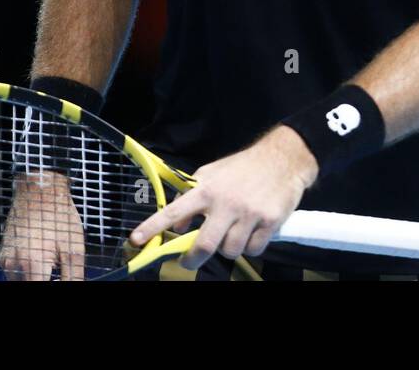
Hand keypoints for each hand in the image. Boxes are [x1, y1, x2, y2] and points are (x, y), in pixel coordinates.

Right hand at [0, 171, 86, 279]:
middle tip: (57, 273)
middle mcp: (14, 264)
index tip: (61, 280)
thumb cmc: (59, 216)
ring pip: (21, 283)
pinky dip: (27, 272)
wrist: (39, 190)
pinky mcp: (3, 255)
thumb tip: (74, 288)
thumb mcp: (74, 248)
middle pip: (28, 287)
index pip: (39, 290)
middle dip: (44, 282)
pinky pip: (15, 273)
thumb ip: (73, 277)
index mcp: (33, 263)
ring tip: (50, 261)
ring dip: (35, 279)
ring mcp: (6, 260)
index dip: (54, 288)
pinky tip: (40, 255)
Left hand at [129, 126, 318, 270]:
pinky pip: (253, 249)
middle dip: (192, 259)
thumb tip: (177, 225)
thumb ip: (193, 196)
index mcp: (207, 189)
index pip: (174, 211)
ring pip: (230, 251)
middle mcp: (225, 203)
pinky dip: (251, 246)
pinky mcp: (269, 222)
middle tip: (189, 260)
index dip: (153, 227)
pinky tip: (253, 231)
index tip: (135, 241)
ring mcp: (248, 214)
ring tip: (233, 233)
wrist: (283, 159)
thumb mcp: (213, 174)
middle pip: (203, 246)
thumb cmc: (243, 167)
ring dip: (228, 249)